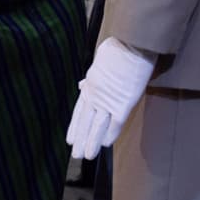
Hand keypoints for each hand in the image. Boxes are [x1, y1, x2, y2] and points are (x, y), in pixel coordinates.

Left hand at [65, 37, 156, 159]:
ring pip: (97, 125)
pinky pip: (115, 122)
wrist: (130, 43)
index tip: (70, 139)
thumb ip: (92, 76)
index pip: (80, 110)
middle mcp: (96, 94)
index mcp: (90, 85)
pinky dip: (110, 134)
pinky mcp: (124, 102)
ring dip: (91, 142)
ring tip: (86, 156)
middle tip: (75, 154)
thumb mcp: (99, 61)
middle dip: (80, 138)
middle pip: (85, 121)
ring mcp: (108, 99)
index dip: (75, 126)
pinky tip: (104, 146)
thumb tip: (84, 83)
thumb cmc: (118, 48)